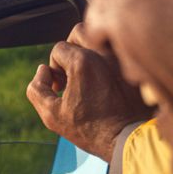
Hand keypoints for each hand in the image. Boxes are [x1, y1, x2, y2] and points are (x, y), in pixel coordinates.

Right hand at [26, 23, 152, 159]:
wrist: (127, 140)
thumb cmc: (90, 130)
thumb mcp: (51, 115)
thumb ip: (37, 88)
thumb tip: (43, 71)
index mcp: (82, 62)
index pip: (58, 49)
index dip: (53, 68)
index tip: (60, 87)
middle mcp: (104, 54)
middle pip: (79, 33)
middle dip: (70, 50)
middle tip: (70, 73)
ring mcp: (122, 59)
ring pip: (101, 37)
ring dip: (89, 50)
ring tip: (87, 73)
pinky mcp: (135, 66)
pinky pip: (119, 50)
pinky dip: (109, 59)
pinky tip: (106, 81)